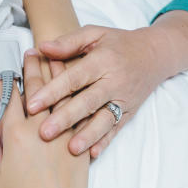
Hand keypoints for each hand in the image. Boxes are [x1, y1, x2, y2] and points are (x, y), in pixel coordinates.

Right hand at [0, 50, 88, 187]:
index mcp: (16, 134)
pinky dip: (79, 97)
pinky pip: (81, 114)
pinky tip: (80, 85)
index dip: (14, 76)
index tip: (15, 61)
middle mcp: (41, 128)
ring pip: (63, 96)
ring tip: (60, 56)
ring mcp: (64, 135)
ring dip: (60, 74)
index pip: (14, 96)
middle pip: (39, 90)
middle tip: (36, 50)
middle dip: (37, 67)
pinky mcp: (80, 144)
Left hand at [24, 12, 187, 157]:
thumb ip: (69, 42)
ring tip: (71, 149)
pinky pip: (117, 129)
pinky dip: (105, 141)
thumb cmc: (119, 43)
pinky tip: (92, 153)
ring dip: (88, 135)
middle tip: (44, 133)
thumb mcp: (95, 34)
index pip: (74, 78)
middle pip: (88, 102)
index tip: (32, 105)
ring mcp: (123, 99)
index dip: (52, 91)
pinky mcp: (129, 112)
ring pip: (104, 120)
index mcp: (102, 60)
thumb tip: (43, 48)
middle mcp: (114, 81)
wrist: (156, 55)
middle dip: (66, 118)